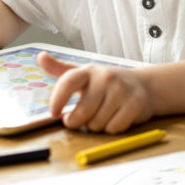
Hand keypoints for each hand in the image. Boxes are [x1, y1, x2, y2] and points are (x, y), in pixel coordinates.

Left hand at [39, 52, 154, 133]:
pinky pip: (114, 128)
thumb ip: (60, 69)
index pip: (68, 81)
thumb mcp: (85, 74)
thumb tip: (40, 57)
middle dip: (77, 122)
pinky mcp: (135, 104)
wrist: (144, 85)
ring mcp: (122, 90)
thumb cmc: (108, 83)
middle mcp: (106, 78)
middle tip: (79, 119)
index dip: (58, 99)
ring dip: (96, 126)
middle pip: (82, 112)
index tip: (54, 113)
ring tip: (103, 114)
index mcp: (90, 71)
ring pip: (97, 123)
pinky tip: (116, 117)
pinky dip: (112, 128)